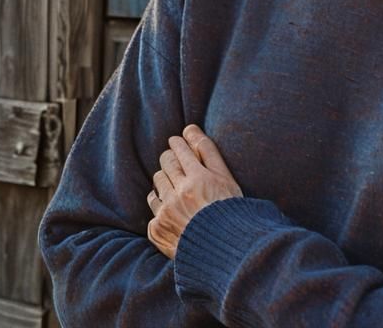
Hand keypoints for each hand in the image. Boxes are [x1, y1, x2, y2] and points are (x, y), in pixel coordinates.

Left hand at [146, 124, 243, 259]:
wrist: (224, 253)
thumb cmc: (229, 211)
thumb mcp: (226, 178)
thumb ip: (208, 152)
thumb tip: (190, 129)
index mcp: (198, 179)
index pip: (180, 149)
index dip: (178, 142)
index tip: (179, 141)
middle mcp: (179, 195)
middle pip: (165, 163)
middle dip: (170, 158)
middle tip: (176, 160)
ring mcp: (166, 213)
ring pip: (156, 184)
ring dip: (164, 181)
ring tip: (177, 186)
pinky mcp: (157, 231)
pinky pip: (152, 210)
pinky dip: (160, 206)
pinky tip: (174, 210)